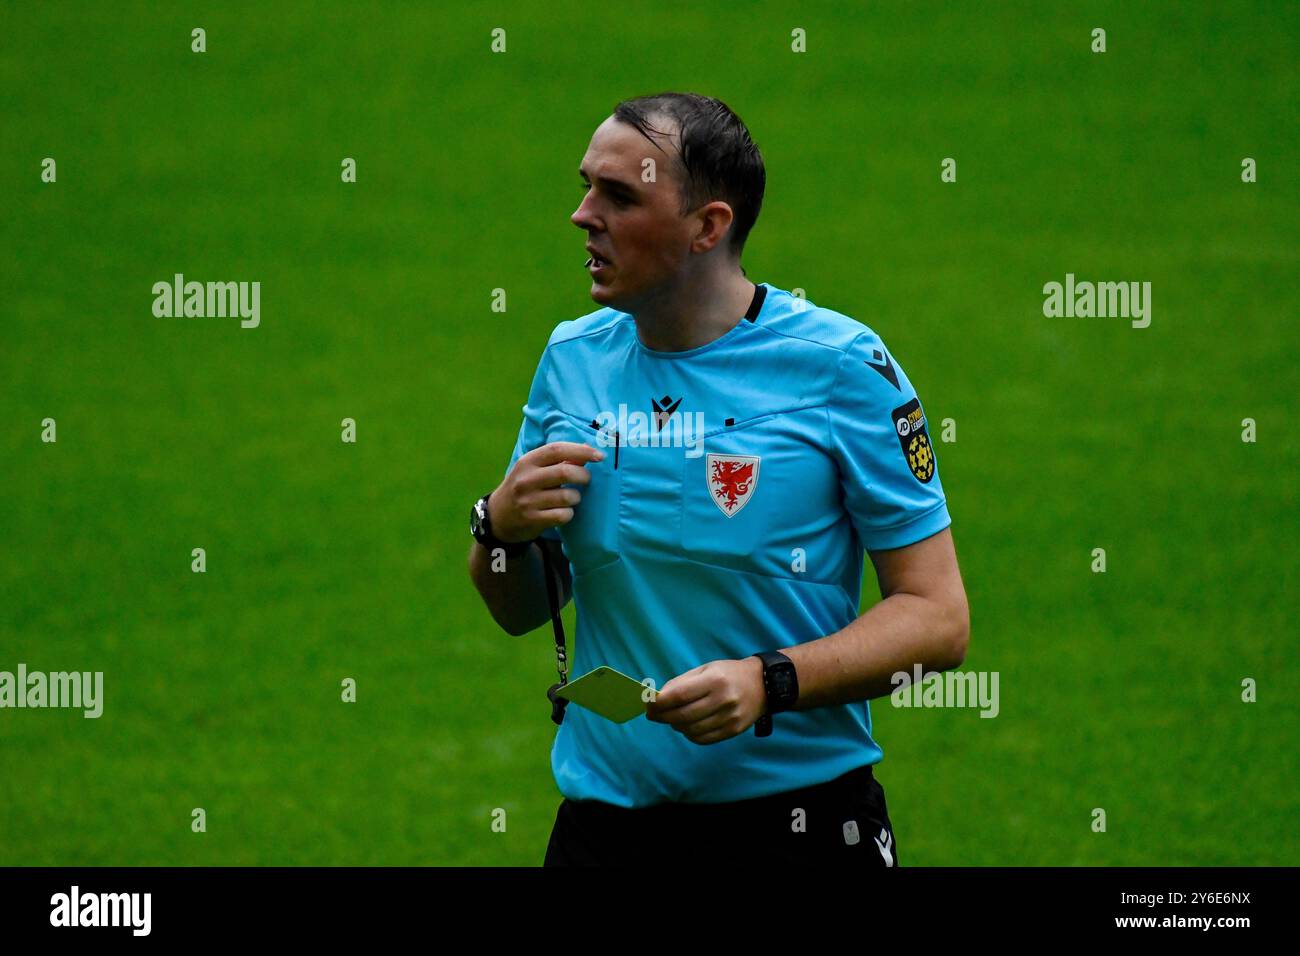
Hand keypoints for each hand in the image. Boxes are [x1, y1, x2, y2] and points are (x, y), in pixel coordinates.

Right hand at [490, 442, 603, 541]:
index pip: (556, 449)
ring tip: (571, 498)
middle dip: (583, 476)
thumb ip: (560, 460)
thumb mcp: (535, 469)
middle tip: (586, 479)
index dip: (581, 451)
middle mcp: (525, 480)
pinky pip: (562, 515)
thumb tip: (587, 450)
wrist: (498, 516)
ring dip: (576, 497)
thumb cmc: (524, 487)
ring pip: (567, 496)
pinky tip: (564, 512)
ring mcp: (528, 501)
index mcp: (527, 462)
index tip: (599, 456)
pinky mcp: (532, 520)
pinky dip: (569, 514)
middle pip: (565, 472)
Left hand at [646, 657, 766, 744]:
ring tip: (672, 718)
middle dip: (662, 716)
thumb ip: (681, 683)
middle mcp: (723, 700)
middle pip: (683, 715)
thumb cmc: (729, 673)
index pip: (679, 696)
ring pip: (691, 730)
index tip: (648, 705)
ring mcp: (729, 718)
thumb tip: (658, 698)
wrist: (764, 685)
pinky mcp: (733, 731)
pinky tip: (687, 726)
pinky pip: (703, 739)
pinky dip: (690, 734)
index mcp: (714, 680)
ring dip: (675, 726)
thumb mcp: (706, 669)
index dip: (660, 703)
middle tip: (653, 715)